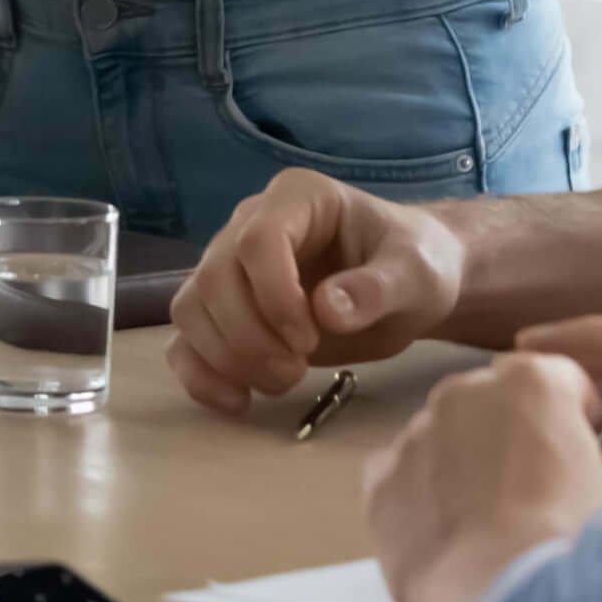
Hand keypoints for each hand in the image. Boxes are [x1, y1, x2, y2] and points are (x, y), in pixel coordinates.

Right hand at [169, 168, 466, 416]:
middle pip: (214, 278)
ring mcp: (232, 267)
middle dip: (250, 338)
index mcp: (298, 199)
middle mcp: (250, 224)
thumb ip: (377, 288)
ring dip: (227, 358)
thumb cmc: (414, 265)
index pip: (257, 240)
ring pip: (191, 310)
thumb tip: (327, 309)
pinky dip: (202, 376)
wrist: (407, 289)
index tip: (308, 340)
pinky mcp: (225, 312)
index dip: (272, 296)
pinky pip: (186, 341)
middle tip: (296, 372)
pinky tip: (239, 403)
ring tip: (282, 383)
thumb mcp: (415, 274)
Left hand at [366, 352, 601, 601]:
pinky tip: (441, 532)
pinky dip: (416, 494)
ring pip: (441, 436)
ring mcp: (416, 433)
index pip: (559, 378)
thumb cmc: (573, 542)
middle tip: (529, 489)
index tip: (582, 445)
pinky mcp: (380, 480)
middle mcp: (466, 392)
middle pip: (492, 403)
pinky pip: (398, 475)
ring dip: (460, 462)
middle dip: (509, 434)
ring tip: (482, 520)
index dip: (575, 414)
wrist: (510, 599)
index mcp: (531, 382)